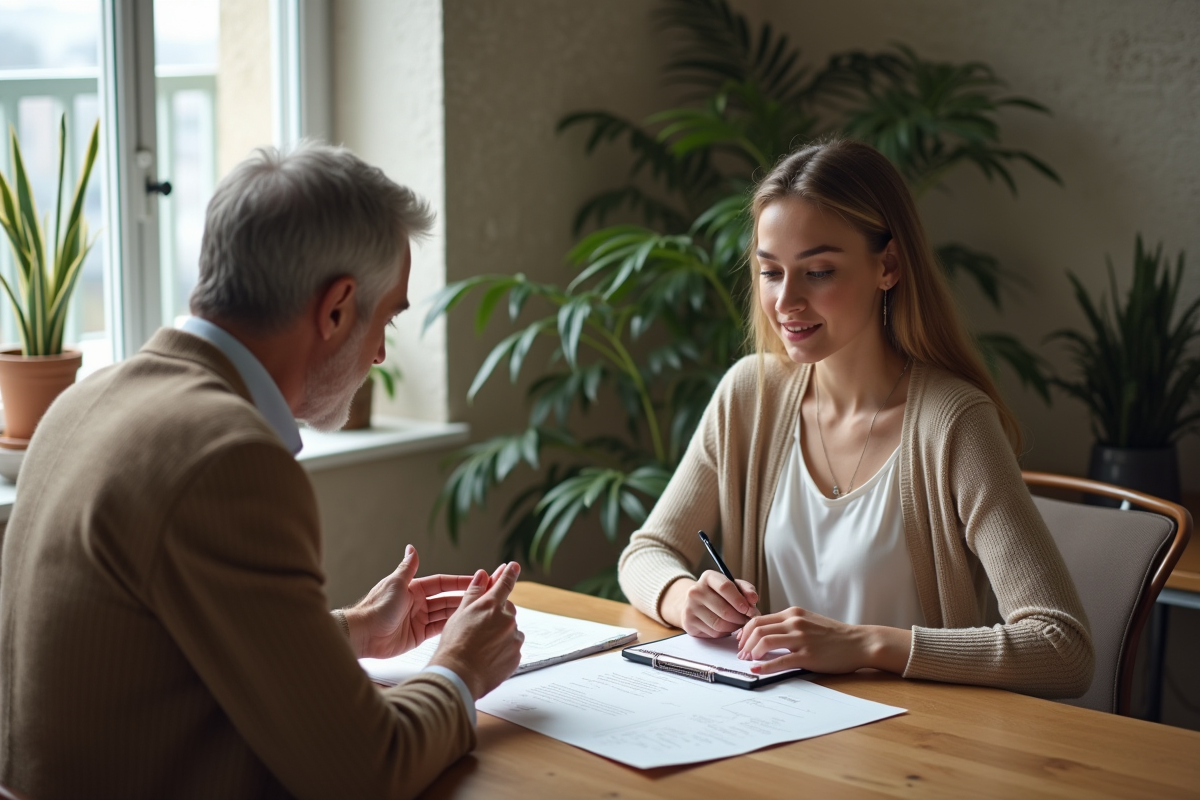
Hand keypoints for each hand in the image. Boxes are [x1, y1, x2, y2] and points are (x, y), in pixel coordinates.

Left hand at [343, 544, 474, 658]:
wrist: (364, 634)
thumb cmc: (376, 607)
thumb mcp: (395, 583)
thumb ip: (408, 568)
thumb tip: (411, 548)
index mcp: (413, 588)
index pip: (442, 582)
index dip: (459, 581)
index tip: (477, 579)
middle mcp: (418, 603)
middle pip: (446, 599)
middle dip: (464, 597)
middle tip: (485, 596)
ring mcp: (418, 619)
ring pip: (444, 614)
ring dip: (459, 612)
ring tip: (479, 611)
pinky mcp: (418, 635)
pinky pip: (438, 629)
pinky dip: (450, 626)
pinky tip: (464, 625)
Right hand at [429, 561, 524, 699]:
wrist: (458, 675)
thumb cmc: (454, 645)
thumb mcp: (459, 614)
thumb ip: (474, 592)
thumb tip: (483, 574)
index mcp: (491, 606)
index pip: (504, 584)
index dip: (509, 573)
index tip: (514, 566)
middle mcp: (507, 619)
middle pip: (507, 610)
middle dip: (497, 614)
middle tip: (480, 628)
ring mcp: (514, 638)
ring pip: (511, 630)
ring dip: (501, 633)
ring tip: (481, 646)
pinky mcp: (517, 656)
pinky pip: (513, 647)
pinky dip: (504, 649)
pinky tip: (488, 656)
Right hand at [662, 570, 758, 637]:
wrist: (696, 603)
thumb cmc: (720, 595)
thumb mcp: (734, 587)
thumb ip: (746, 590)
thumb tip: (753, 599)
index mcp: (708, 577)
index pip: (725, 587)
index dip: (739, 600)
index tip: (748, 609)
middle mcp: (696, 590)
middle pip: (724, 609)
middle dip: (740, 618)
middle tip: (747, 620)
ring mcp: (690, 607)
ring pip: (719, 623)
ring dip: (734, 627)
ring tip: (738, 623)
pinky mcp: (689, 622)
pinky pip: (713, 632)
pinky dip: (724, 632)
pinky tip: (726, 627)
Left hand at [735, 606, 912, 674]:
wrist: (859, 643)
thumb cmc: (834, 635)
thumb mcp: (809, 621)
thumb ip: (789, 625)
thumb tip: (766, 634)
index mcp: (793, 613)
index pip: (758, 619)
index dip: (744, 632)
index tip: (740, 643)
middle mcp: (795, 622)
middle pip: (757, 629)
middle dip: (744, 643)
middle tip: (741, 655)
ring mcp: (801, 638)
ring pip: (764, 641)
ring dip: (751, 653)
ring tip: (748, 662)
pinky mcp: (808, 656)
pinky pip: (780, 660)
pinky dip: (764, 666)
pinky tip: (757, 671)